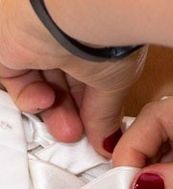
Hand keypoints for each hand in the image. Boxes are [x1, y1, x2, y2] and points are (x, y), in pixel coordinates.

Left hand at [0, 0, 146, 153]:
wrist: (79, 14)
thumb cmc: (106, 37)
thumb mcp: (114, 86)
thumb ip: (105, 116)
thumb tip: (109, 142)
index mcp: (96, 43)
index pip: (89, 83)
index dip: (92, 111)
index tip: (98, 133)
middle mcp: (66, 40)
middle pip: (65, 88)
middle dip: (72, 117)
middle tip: (79, 135)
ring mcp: (37, 43)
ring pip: (41, 87)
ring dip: (54, 113)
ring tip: (68, 128)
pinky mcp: (9, 46)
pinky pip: (16, 81)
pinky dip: (30, 98)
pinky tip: (47, 100)